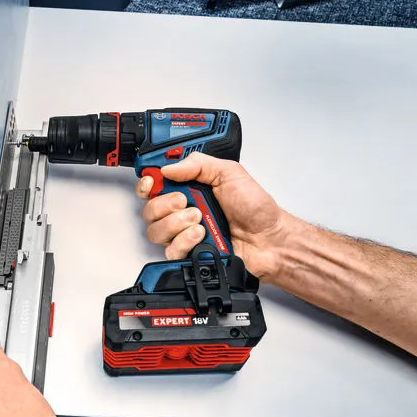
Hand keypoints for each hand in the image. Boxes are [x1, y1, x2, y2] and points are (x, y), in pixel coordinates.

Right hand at [135, 152, 288, 278]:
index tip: (152, 181)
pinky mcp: (189, 252)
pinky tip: (201, 235)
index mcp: (189, 187)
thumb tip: (169, 167)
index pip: (155, 185)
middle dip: (164, 204)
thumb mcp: (230, 173)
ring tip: (199, 219)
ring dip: (175, 223)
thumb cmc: (255, 208)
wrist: (269, 238)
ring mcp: (184, 232)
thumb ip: (199, 164)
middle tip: (185, 201)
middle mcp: (182, 210)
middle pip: (149, 209)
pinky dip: (184, 241)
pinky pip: (170, 250)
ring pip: (156, 231)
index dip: (147, 183)